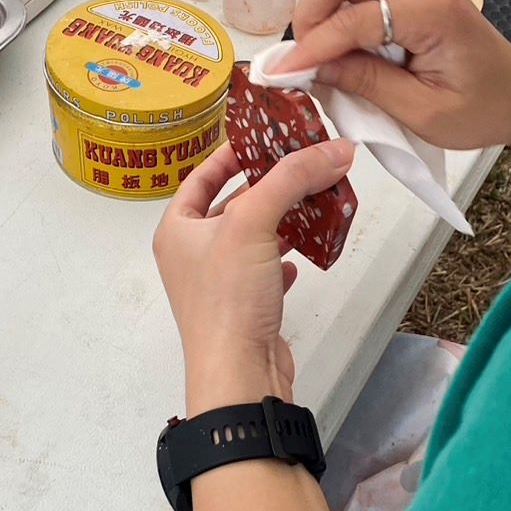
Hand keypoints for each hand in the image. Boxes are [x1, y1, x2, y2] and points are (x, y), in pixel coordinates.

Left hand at [153, 140, 355, 414]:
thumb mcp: (254, 222)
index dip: (233, 153)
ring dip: (282, 219)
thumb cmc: (227, 301)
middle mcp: (192, 254)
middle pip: (232, 204)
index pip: (202, 175)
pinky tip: (301, 255)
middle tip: (301, 163)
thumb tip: (333, 148)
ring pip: (253, 237)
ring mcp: (218, 282)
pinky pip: (265, 270)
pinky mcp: (244, 306)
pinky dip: (284, 258)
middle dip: (268, 185)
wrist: (239, 373)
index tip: (265, 136)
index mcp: (177, 229)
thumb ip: (292, 178)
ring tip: (313, 200)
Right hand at [283, 0, 510, 151]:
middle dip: (309, 14)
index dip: (314, 46)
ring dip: (320, 11)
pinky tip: (337, 49)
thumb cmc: (482, 109)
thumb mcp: (424, 112)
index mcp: (433, 11)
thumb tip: (311, 69)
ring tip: (318, 58)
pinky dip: (335, 13)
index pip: (354, 19)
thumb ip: (367, 85)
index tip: (283, 73)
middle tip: (300, 60)